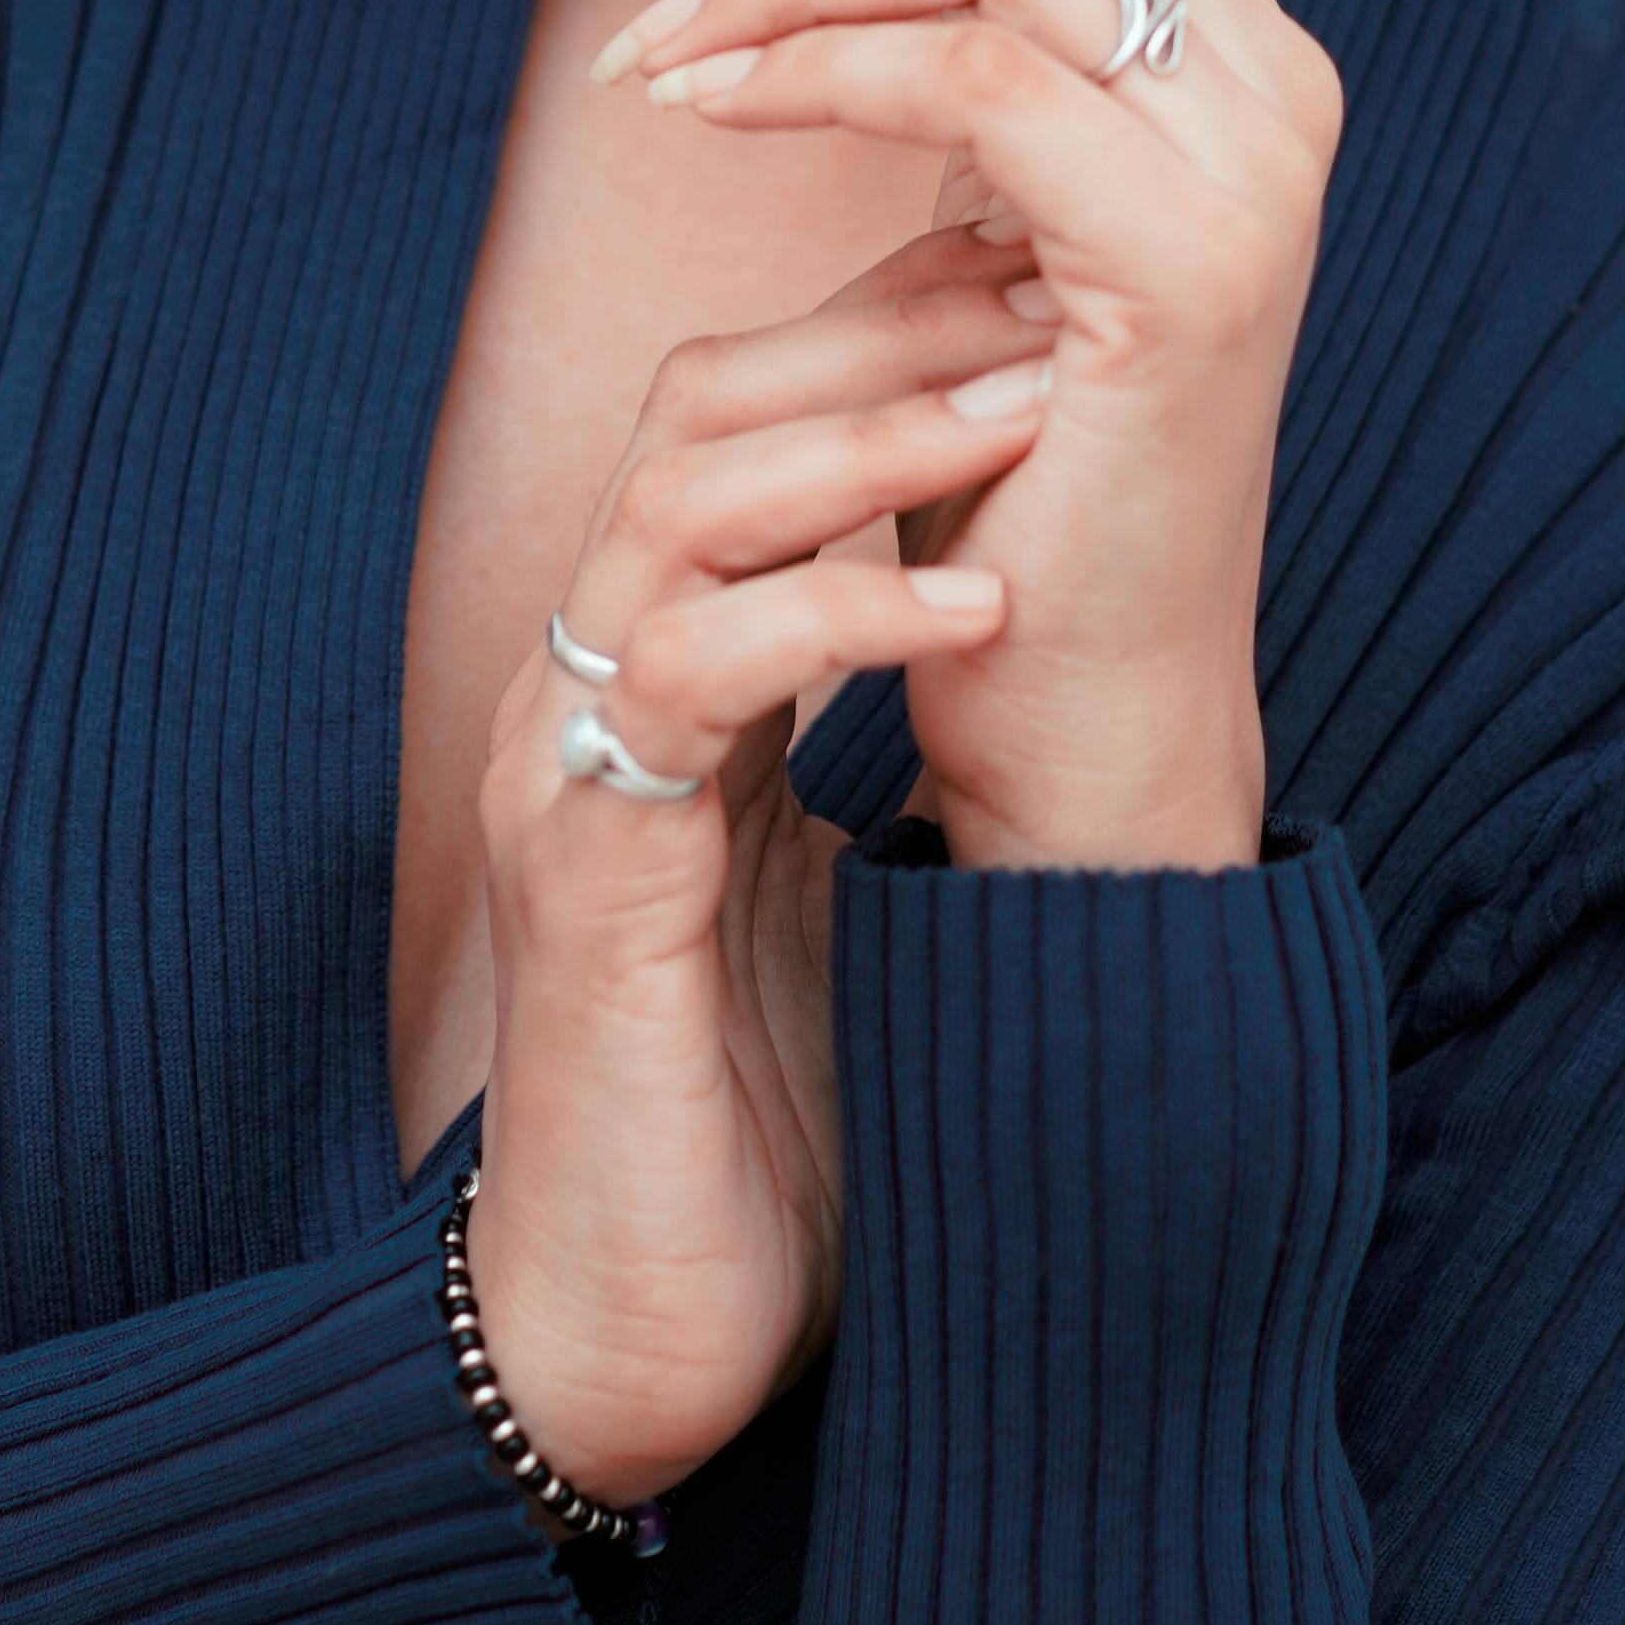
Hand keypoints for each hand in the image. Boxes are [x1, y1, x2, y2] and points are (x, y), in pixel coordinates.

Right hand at [462, 225, 1056, 1506]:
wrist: (644, 1344)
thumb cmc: (770, 1125)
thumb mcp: (852, 880)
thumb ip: (888, 746)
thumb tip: (1038, 637)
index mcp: (661, 677)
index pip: (747, 422)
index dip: (888, 327)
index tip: (1048, 279)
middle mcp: (592, 689)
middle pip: (698, 407)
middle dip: (882, 328)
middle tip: (1054, 290)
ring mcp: (570, 771)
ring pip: (677, 505)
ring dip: (868, 436)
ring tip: (1034, 400)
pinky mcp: (585, 878)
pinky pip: (686, 679)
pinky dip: (835, 612)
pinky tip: (973, 603)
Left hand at [556, 0, 1342, 880]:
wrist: (1089, 714)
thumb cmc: (1001, 482)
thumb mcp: (976, 234)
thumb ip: (954, 73)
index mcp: (1225, 33)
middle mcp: (1269, 66)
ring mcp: (1249, 160)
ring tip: (641, 46)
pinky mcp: (1185, 264)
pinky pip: (973, 73)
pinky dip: (810, 64)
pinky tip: (697, 101)